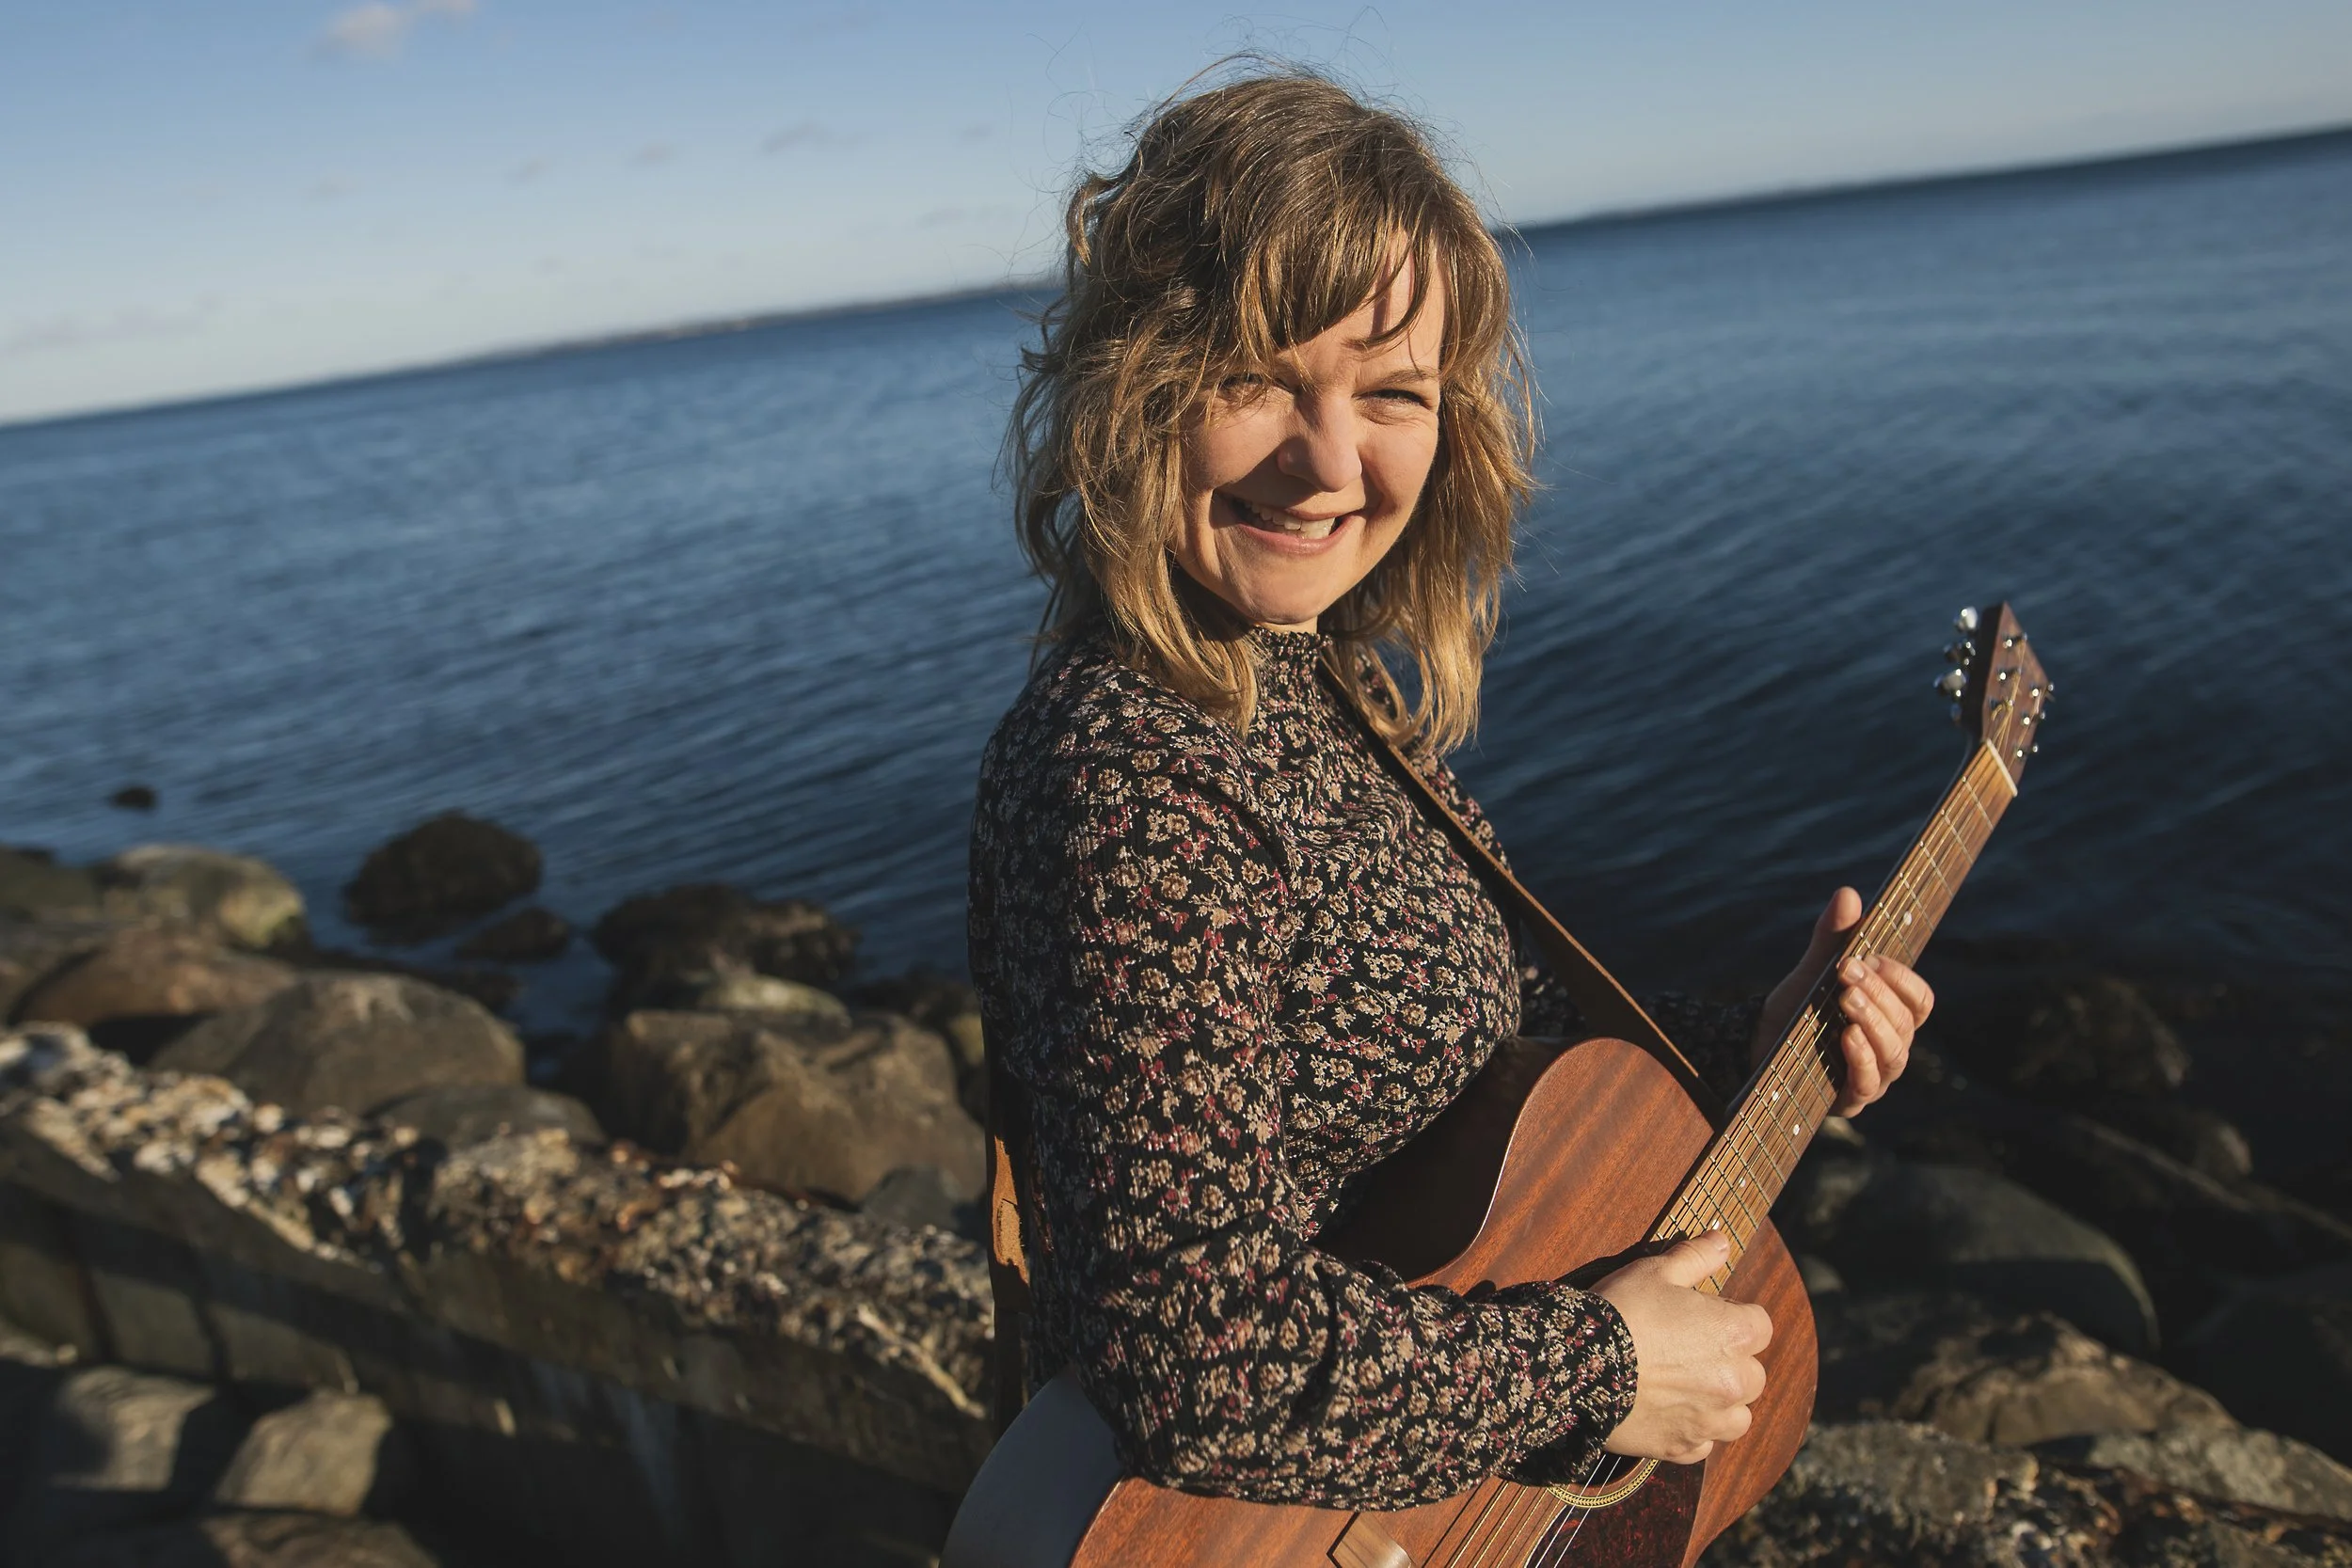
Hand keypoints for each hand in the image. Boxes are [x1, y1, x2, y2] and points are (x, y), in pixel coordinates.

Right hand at [1594, 1231, 1772, 1464]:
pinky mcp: (1682, 1447)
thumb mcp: (1655, 1272)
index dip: (1732, 1316)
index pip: (1760, 1325)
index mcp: (1734, 1334)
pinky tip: (1668, 1414)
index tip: (1703, 1315)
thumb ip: (1695, 1256)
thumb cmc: (1620, 1312)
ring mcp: (1708, 1420)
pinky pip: (1703, 1445)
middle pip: (1754, 1374)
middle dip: (1731, 1363)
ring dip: (1721, 1404)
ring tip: (1687, 1389)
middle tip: (1691, 1351)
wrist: (1575, 1366)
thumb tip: (1722, 1239)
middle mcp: (1733, 1382)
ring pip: (1737, 1417)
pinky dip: (1692, 1433)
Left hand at [1755, 887, 1932, 1115]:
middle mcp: (1889, 1049)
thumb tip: (1848, 893)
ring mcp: (1872, 1077)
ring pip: (1894, 1052)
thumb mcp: (1812, 973)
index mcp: (1890, 1018)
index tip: (1868, 956)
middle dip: (1878, 992)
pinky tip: (1846, 1037)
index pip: (1919, 1000)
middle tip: (1847, 969)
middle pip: (1906, 1023)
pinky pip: (1869, 1084)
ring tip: (1847, 998)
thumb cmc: (1795, 1011)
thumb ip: (1832, 939)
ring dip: (1872, 1021)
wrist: (1752, 1050)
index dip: (1900, 978)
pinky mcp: (1848, 1099)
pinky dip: (1861, 1059)